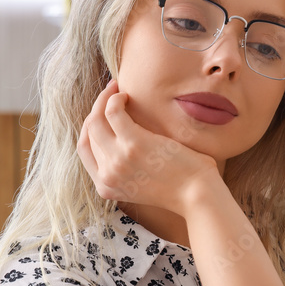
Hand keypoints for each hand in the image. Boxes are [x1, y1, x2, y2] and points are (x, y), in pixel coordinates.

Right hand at [77, 80, 220, 214]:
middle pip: (89, 133)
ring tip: (117, 89)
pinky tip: (127, 95)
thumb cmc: (181, 188)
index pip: (85, 150)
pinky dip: (115, 99)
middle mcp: (107, 176)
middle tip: (110, 93)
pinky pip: (112, 113)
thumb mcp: (143, 186)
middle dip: (96, 108)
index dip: (90, 127)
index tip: (101, 113)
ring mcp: (118, 160)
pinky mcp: (134, 144)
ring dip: (104, 99)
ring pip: (96, 120)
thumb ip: (126, 170)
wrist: (199, 196)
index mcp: (106, 187)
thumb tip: (121, 143)